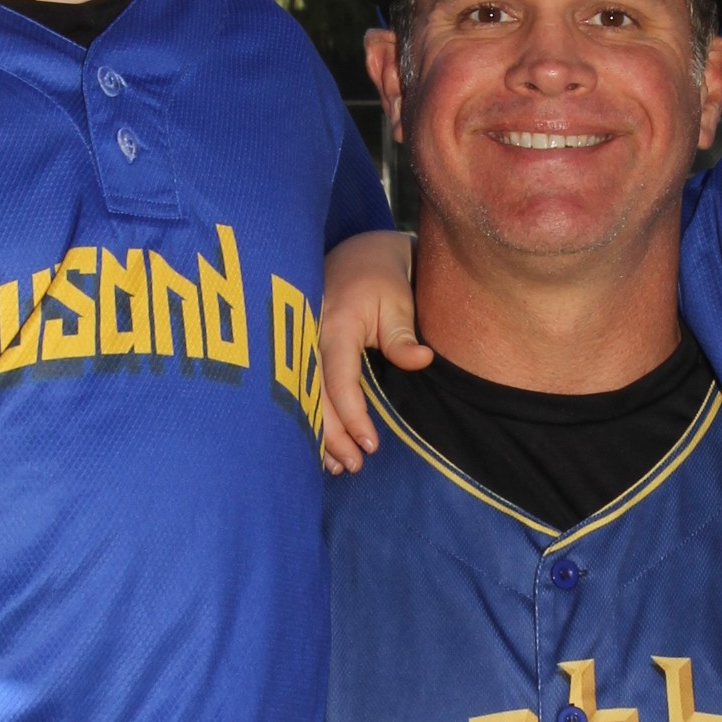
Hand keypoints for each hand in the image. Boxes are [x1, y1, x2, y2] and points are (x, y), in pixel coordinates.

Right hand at [318, 230, 422, 470]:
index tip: (370, 445)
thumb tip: (422, 360)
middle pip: (312, 396)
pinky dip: (312, 419)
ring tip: (337, 467)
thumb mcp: (397, 301)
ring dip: (319, 434)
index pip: (337, 378)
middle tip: (353, 466)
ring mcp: (299, 345)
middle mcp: (308, 337)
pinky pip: (302, 390)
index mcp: (333, 324)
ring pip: (302, 397)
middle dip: (331, 435)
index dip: (352, 415)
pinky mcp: (299, 353)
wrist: (359, 254)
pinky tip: (324, 448)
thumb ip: (402, 335)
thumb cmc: (383, 278)